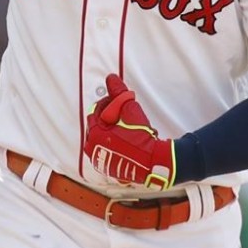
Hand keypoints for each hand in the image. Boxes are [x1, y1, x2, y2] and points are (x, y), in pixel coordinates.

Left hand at [84, 74, 175, 189]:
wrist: (154, 162)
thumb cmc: (140, 138)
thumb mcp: (130, 110)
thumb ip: (118, 93)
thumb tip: (111, 78)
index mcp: (94, 135)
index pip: (95, 112)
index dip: (108, 104)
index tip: (119, 103)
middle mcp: (93, 150)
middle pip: (98, 125)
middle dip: (110, 117)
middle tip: (124, 115)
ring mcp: (101, 161)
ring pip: (103, 138)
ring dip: (113, 130)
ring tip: (128, 127)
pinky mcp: (109, 168)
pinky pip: (108, 150)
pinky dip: (115, 143)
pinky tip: (128, 140)